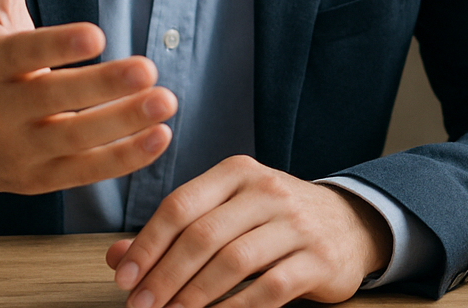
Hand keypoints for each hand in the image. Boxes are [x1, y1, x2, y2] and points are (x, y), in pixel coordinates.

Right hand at [0, 0, 178, 197]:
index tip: (97, 34)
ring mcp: (24, 148)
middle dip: (103, 88)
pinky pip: (86, 172)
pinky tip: (161, 136)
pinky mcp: (44, 177)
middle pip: (56, 101)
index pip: (24, 54)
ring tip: (167, 100)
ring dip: (123, 123)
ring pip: (76, 140)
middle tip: (149, 68)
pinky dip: (124, 159)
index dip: (58, 46)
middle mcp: (4, 108)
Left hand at [104, 155, 391, 307]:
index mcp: (238, 172)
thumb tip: (117, 257)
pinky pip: (269, 288)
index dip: (148, 244)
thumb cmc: (274, 220)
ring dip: (195, 297)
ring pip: (234, 262)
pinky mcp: (318, 258)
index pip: (181, 204)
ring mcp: (297, 223)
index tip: (125, 279)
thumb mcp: (228, 211)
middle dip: (165, 276)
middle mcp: (268, 190)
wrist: (350, 224)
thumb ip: (175, 230)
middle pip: (204, 235)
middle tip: (142, 307)